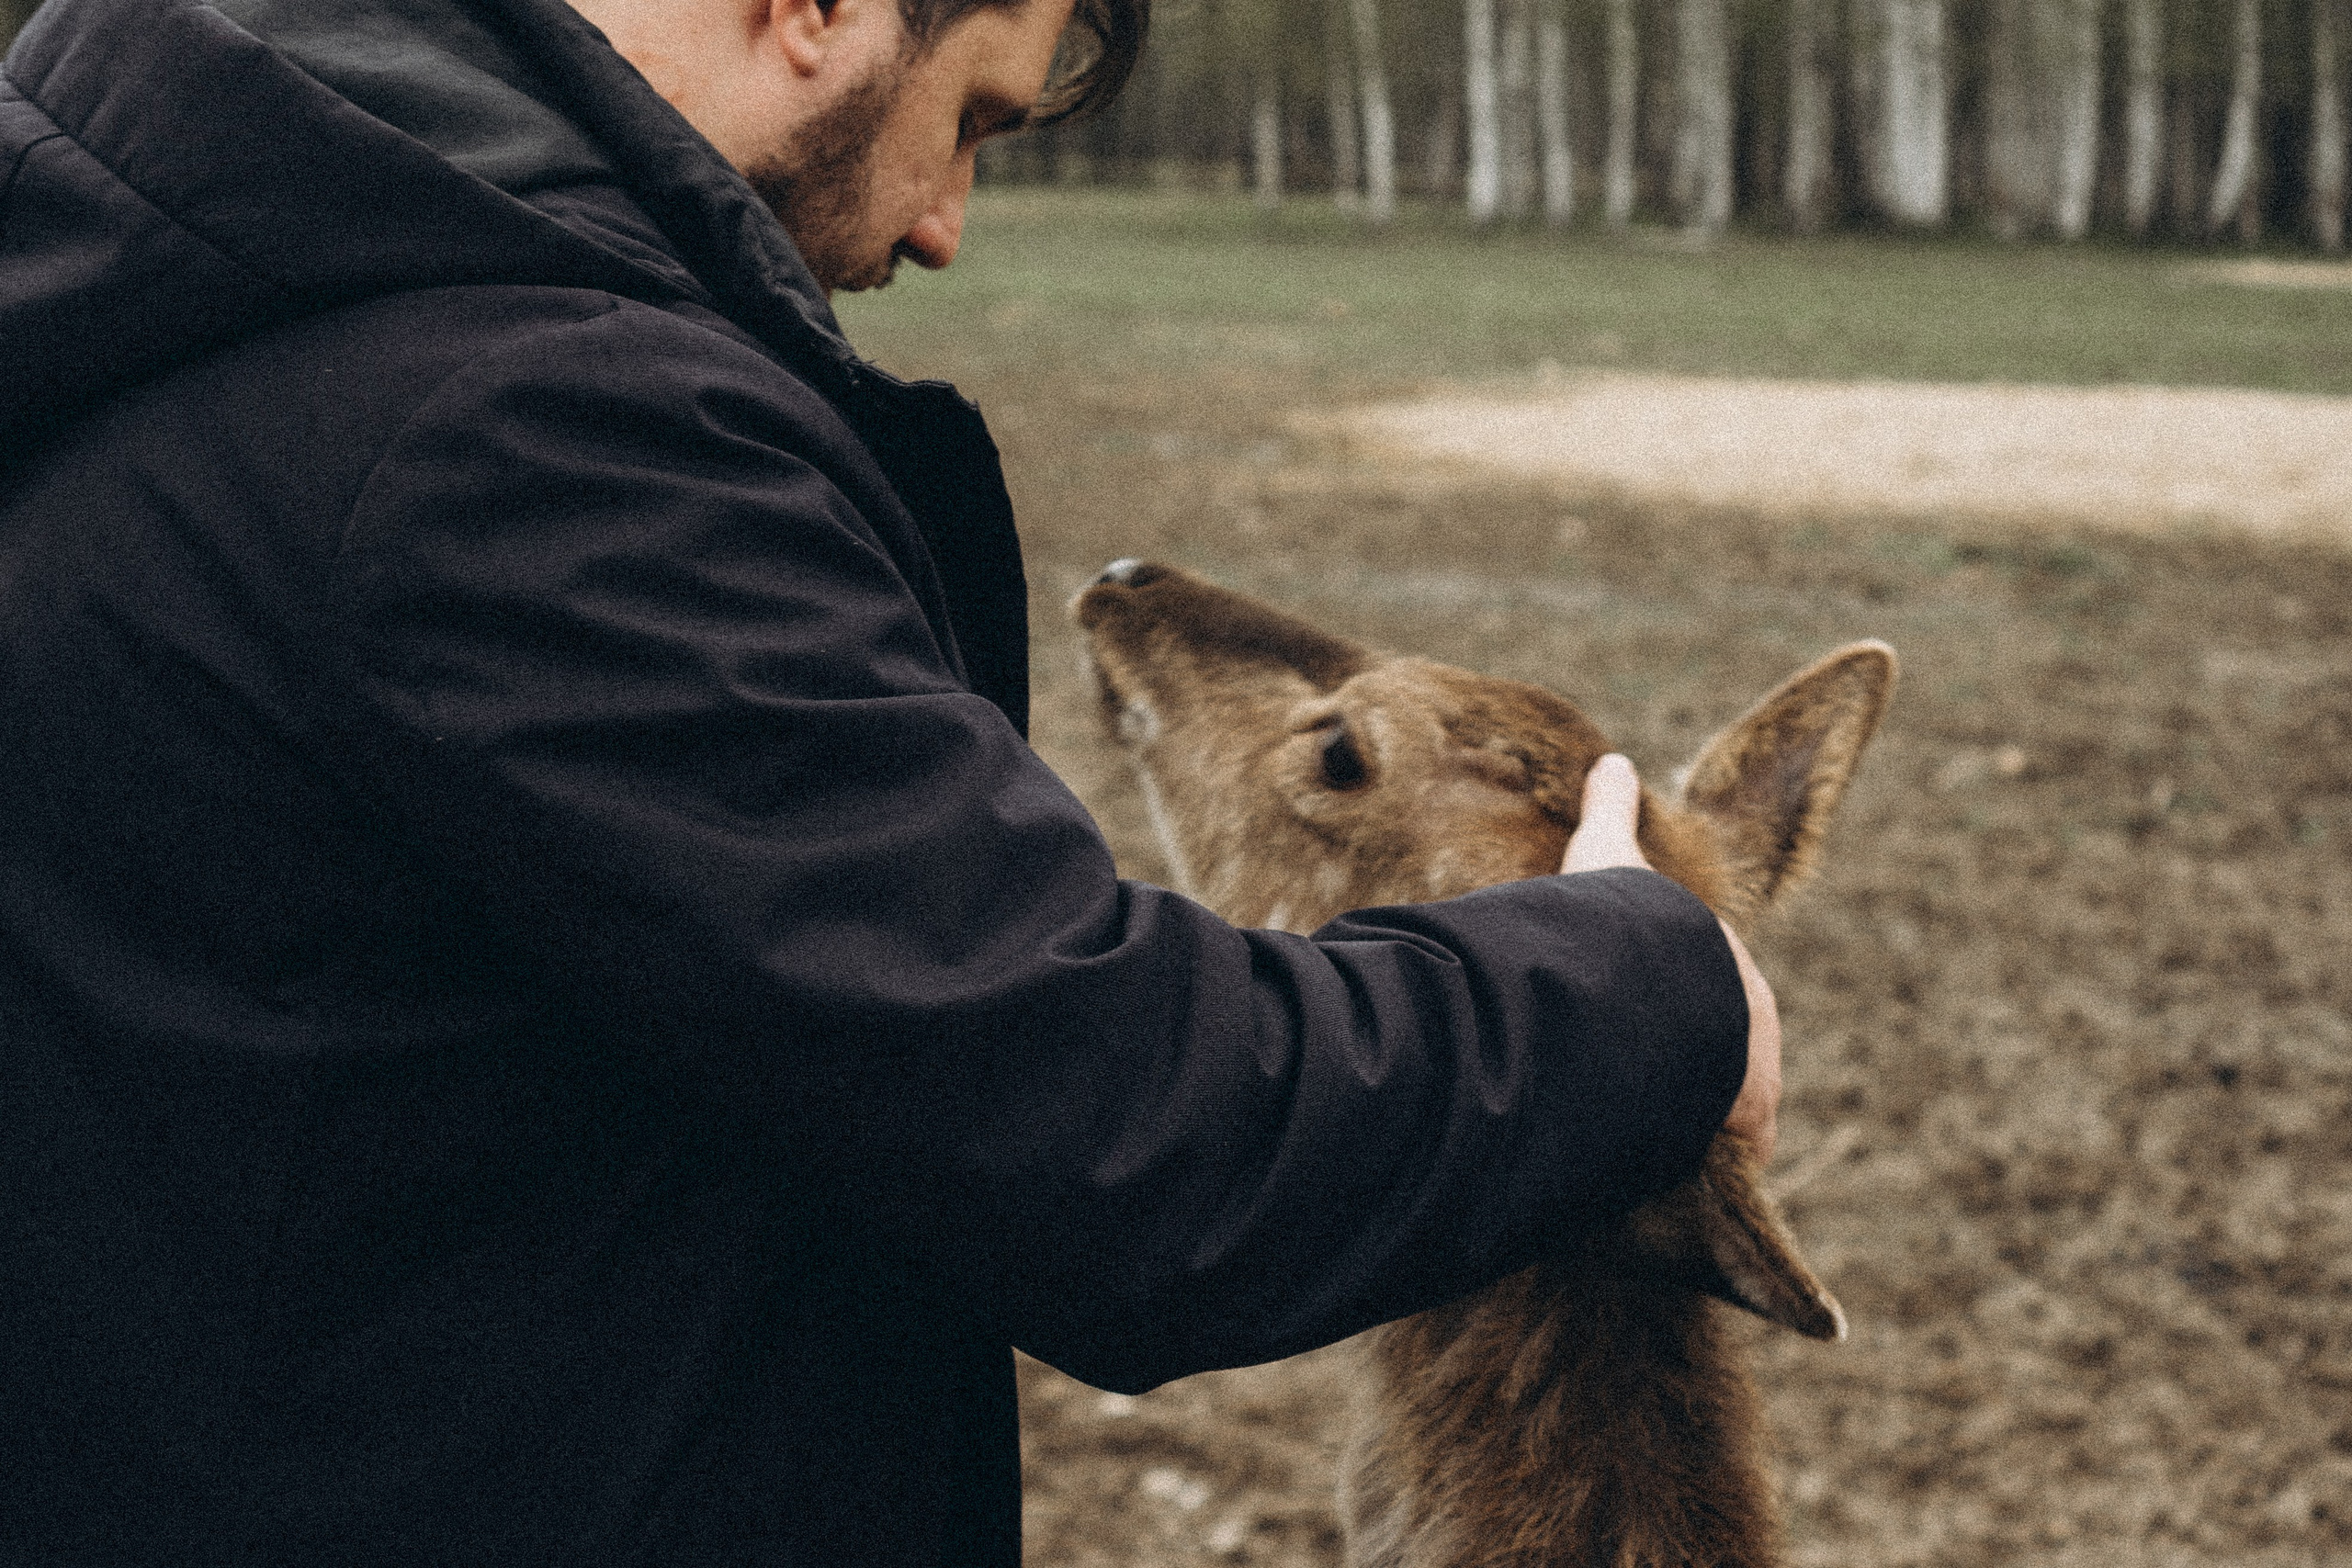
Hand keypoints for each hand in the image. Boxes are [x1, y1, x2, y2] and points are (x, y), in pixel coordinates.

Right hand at [1562, 754, 1781, 1163]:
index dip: (1686, 1012)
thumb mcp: (1609, 858)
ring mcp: (1756, 1082)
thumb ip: (1610, 813)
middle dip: (1693, 1076)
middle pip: (1728, 1062)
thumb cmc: (1628, 920)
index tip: (1647, 1025)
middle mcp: (1755, 1028)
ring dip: (1693, 1123)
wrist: (1655, 984)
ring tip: (1640, 1139)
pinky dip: (1694, 1162)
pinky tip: (1655, 1171)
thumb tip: (1612, 761)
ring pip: (1726, 1113)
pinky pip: (1722, 1154)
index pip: (1721, 997)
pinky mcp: (1746, 1129)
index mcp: (1733, 970)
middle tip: (1642, 1091)